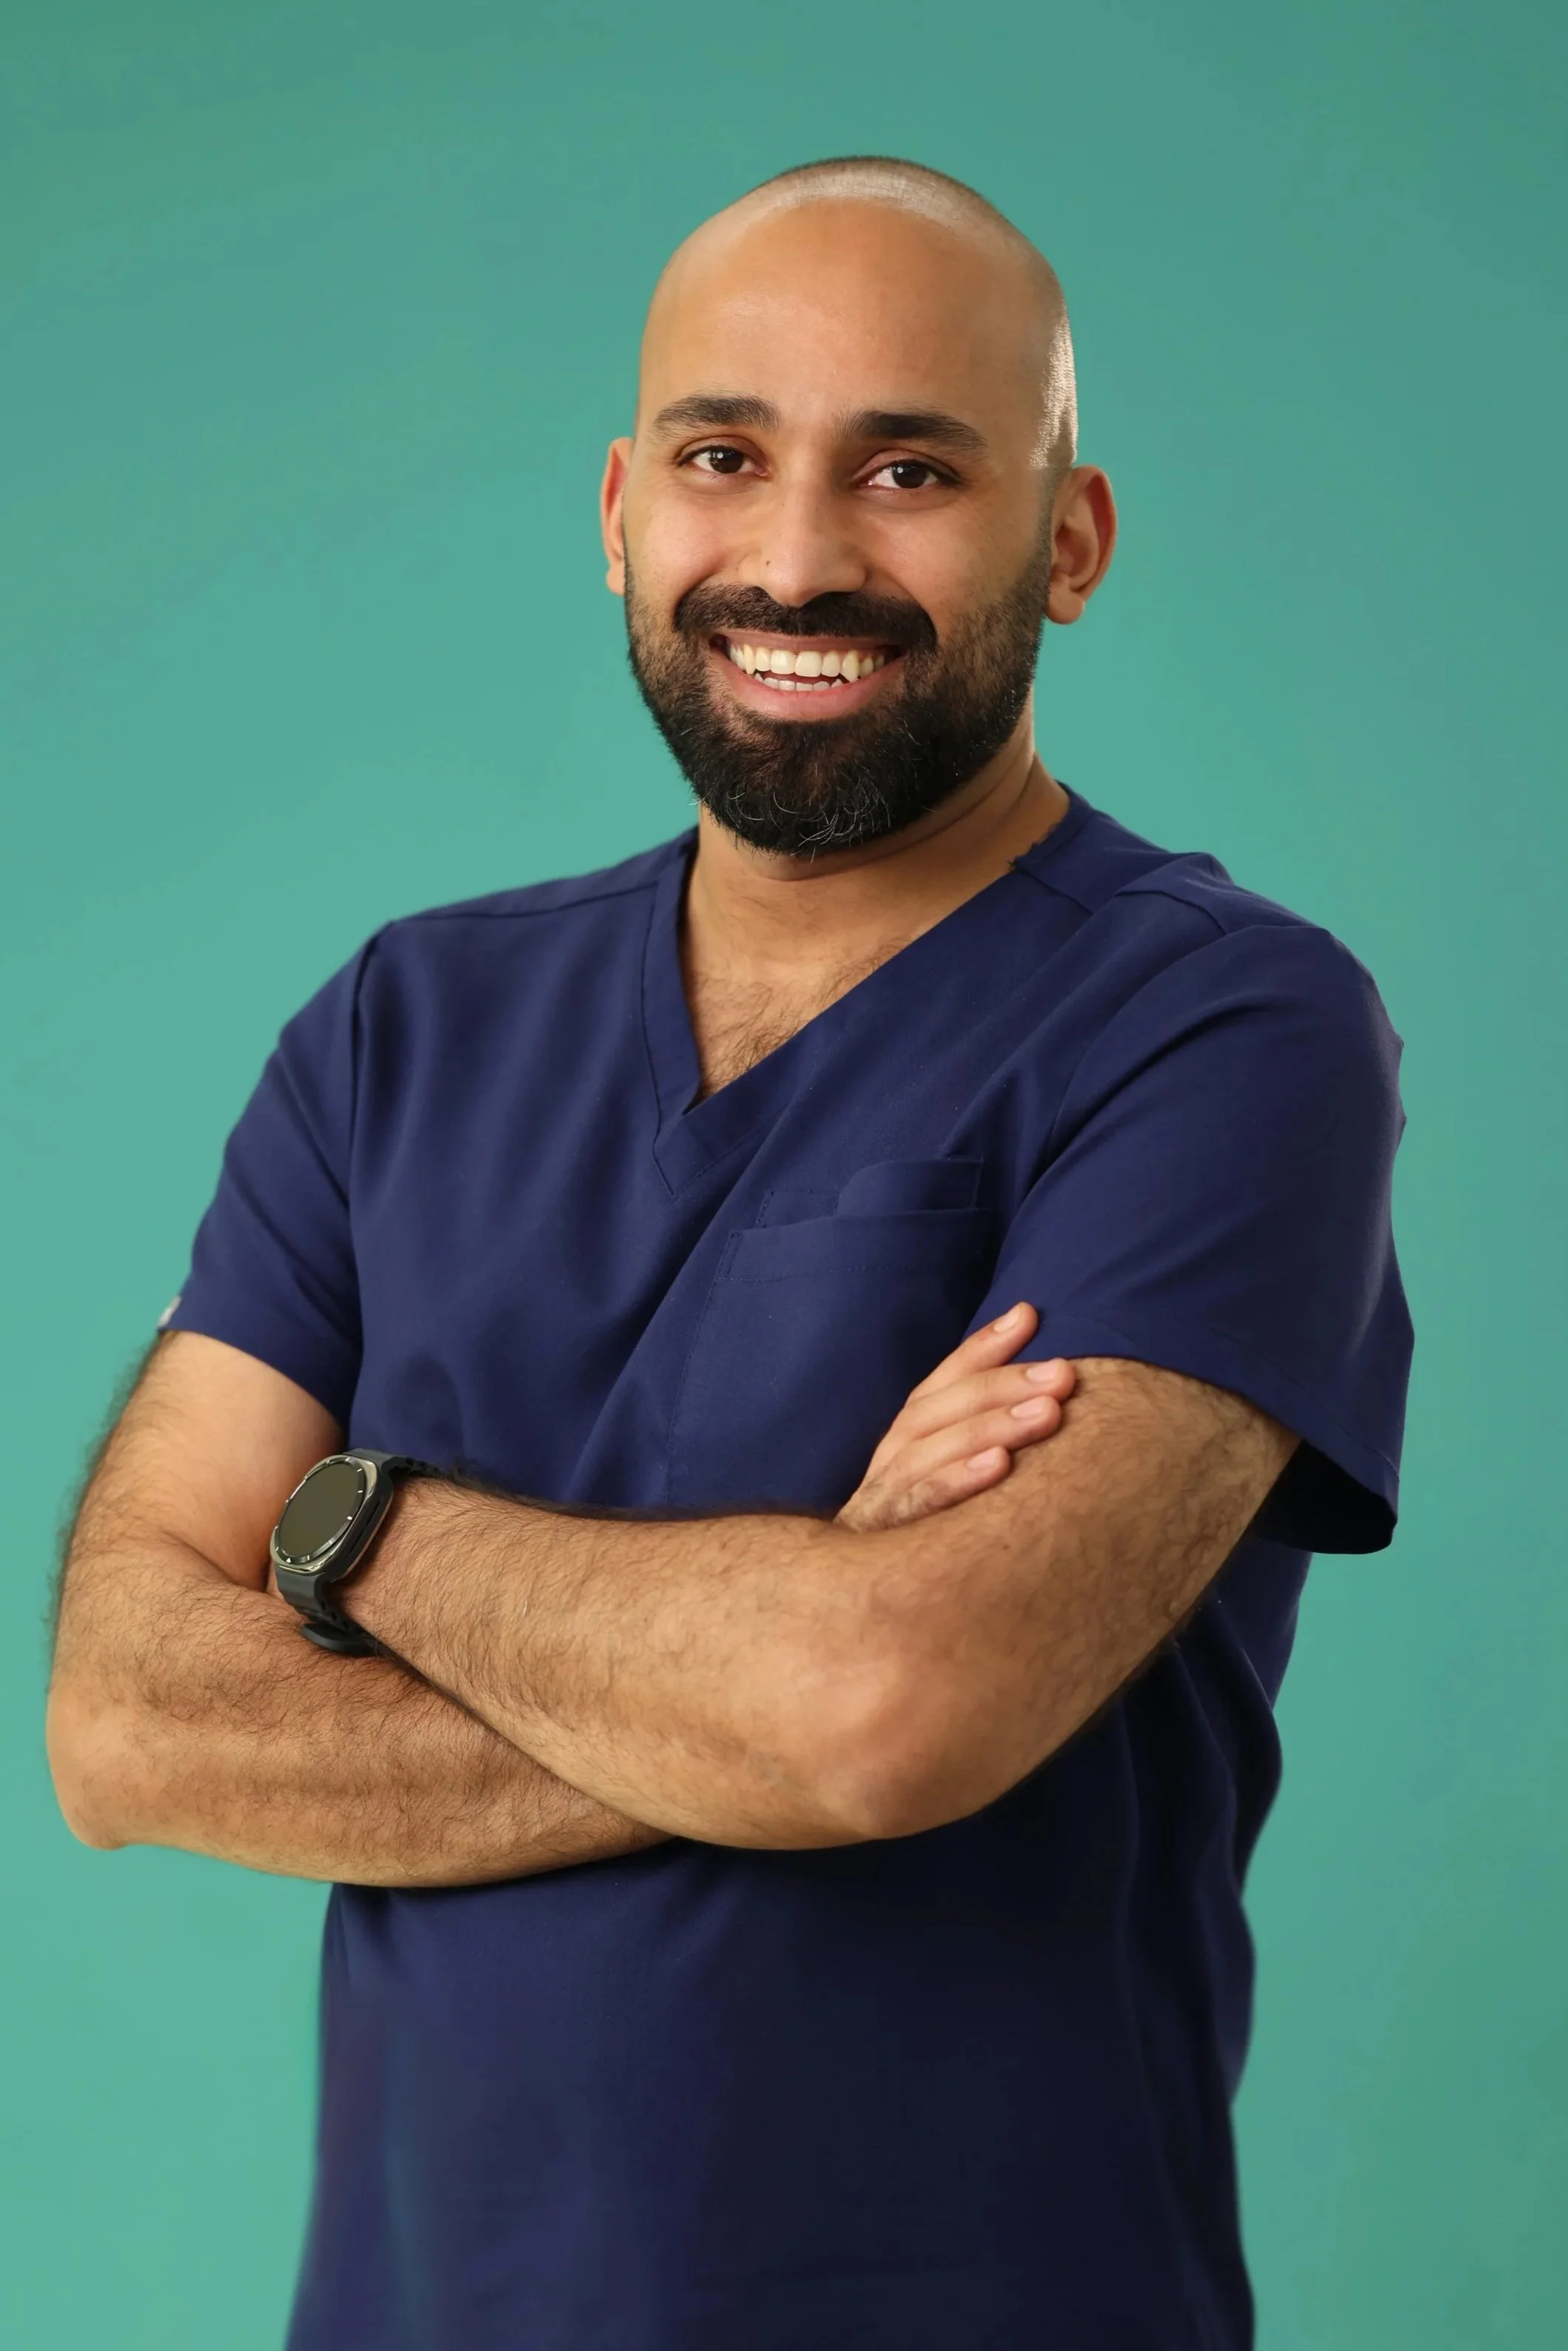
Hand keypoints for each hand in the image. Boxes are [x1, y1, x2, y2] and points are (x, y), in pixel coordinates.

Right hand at [837, 1303, 1074, 1532]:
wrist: (855, 1619)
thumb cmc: (922, 1544)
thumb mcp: (947, 1488)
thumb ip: (984, 1441)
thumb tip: (1044, 1392)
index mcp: (903, 1444)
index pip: (941, 1383)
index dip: (982, 1348)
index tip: (1028, 1315)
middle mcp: (888, 1463)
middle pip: (938, 1409)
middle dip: (1002, 1385)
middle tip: (1062, 1376)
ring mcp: (880, 1500)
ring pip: (928, 1448)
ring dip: (990, 1425)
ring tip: (1047, 1414)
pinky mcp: (879, 1541)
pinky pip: (918, 1505)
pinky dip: (957, 1480)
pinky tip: (999, 1467)